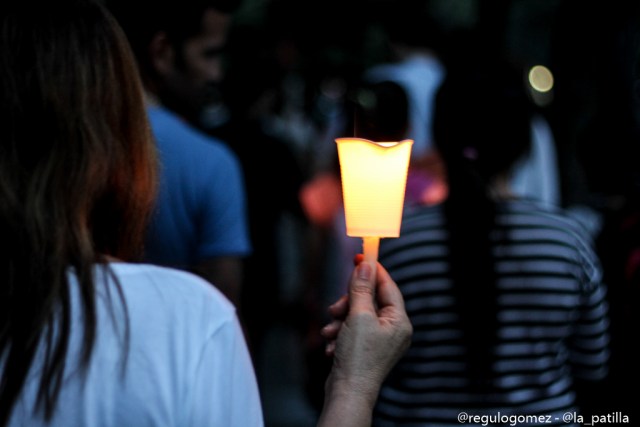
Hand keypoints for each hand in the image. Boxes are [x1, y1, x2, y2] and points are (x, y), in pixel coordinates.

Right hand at [321, 255, 411, 408]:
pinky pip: (351, 330)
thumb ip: (361, 289)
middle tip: (336, 308)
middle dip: (348, 303)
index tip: (360, 255)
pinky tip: (332, 344)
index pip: (388, 286)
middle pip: (369, 300)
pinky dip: (340, 333)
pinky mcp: (365, 348)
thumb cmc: (359, 357)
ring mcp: (379, 340)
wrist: (348, 392)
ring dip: (340, 320)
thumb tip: (365, 265)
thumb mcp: (358, 317)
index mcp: (399, 321)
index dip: (373, 270)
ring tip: (331, 332)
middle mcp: (393, 330)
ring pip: (356, 315)